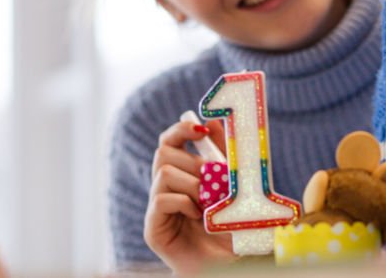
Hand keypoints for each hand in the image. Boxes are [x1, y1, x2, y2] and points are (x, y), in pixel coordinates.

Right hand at [146, 118, 233, 273]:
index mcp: (181, 175)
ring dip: (193, 184)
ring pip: (163, 173)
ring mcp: (156, 208)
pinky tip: (197, 216)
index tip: (200, 129)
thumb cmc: (229, 229)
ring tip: (209, 202)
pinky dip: (184, 203)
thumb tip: (213, 122)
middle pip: (163, 152)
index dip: (181, 129)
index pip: (170, 141)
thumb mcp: (232, 188)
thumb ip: (223, 157)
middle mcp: (164, 189)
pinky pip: (161, 200)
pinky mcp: (153, 228)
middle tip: (214, 179)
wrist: (226, 266)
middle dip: (193, 161)